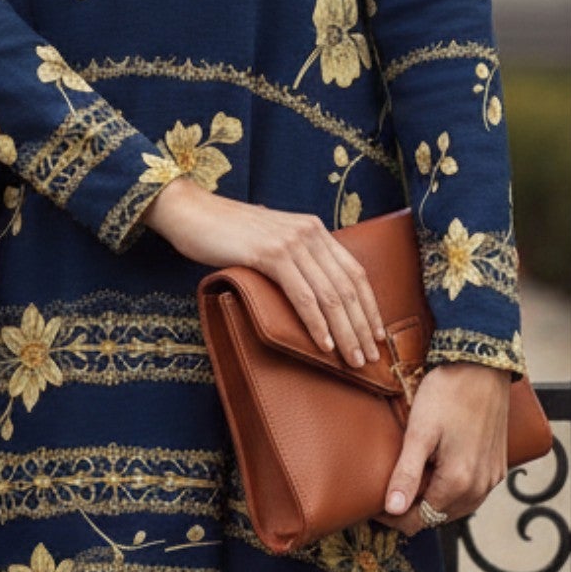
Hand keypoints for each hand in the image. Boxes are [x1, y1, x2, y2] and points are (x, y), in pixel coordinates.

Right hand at [143, 178, 386, 367]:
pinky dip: (316, 323)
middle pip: (347, 286)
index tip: (378, 335)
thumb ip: (295, 259)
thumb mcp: (272, 241)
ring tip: (352, 359)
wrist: (192, 212)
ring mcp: (291, 242)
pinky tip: (324, 344)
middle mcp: (310, 232)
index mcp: (314, 229)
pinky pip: (302, 295)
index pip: (355, 271)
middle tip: (369, 357)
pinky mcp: (270, 254)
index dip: (370, 306)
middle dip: (362, 326)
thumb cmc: (227, 233)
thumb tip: (313, 295)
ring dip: (345, 332)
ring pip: (329, 295)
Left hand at [373, 361, 511, 536]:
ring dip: (433, 501)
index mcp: (458, 482)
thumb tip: (392, 509)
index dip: (393, 518)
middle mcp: (480, 487)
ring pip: (456, 507)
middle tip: (388, 492)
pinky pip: (473, 492)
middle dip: (412, 510)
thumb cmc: (448, 393)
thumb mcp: (419, 432)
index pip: (419, 520)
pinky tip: (437, 473)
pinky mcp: (498, 466)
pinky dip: (452, 491)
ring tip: (410, 482)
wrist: (483, 365)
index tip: (373, 506)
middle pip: (438, 516)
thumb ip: (407, 474)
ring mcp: (492, 477)